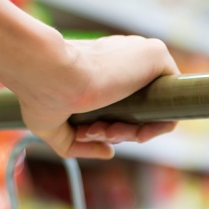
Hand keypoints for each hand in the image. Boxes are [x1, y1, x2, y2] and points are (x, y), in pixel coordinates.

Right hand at [6, 35, 179, 158]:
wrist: (45, 71)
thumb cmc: (38, 93)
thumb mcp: (51, 126)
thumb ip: (79, 143)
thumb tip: (109, 152)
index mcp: (103, 66)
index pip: (122, 104)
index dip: (108, 128)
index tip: (85, 133)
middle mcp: (124, 59)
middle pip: (137, 111)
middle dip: (115, 131)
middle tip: (89, 132)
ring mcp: (141, 57)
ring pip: (152, 112)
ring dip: (127, 134)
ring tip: (98, 130)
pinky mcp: (157, 56)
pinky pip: (169, 108)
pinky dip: (152, 129)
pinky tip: (126, 131)